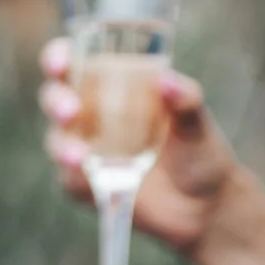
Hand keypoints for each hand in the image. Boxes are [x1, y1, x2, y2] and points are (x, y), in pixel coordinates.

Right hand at [39, 44, 240, 256]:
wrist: (208, 207)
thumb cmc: (201, 153)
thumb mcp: (198, 123)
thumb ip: (185, 99)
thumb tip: (166, 80)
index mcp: (111, 85)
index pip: (73, 62)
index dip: (58, 57)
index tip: (60, 62)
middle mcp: (92, 114)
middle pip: (56, 98)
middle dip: (56, 101)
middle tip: (70, 111)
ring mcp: (89, 151)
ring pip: (57, 140)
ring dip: (62, 145)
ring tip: (79, 155)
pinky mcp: (91, 186)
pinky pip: (72, 181)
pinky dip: (76, 179)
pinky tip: (89, 179)